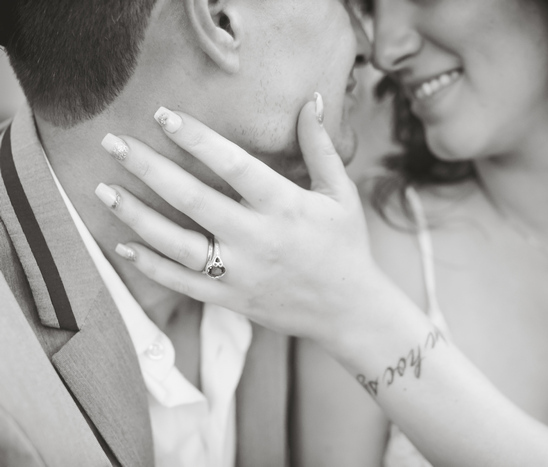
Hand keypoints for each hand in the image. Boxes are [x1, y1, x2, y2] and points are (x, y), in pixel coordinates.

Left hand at [96, 95, 386, 346]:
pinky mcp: (231, 299)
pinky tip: (123, 243)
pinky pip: (182, 283)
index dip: (196, 138)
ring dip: (137, 215)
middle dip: (149, 168)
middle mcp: (258, 239)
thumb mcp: (340, 192)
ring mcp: (241, 273)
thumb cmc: (346, 245)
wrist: (348, 310)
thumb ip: (319, 146)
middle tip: (113, 143)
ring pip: (178, 244)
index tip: (162, 114)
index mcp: (286, 207)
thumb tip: (310, 99)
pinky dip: (150, 265)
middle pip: (193, 200)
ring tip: (104, 189)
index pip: (234, 165)